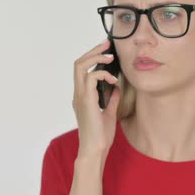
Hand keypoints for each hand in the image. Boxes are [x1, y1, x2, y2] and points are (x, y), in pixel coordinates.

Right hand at [72, 38, 120, 159]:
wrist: (95, 150)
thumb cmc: (101, 136)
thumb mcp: (109, 113)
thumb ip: (111, 100)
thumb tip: (116, 88)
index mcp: (82, 96)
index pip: (82, 70)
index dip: (92, 57)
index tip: (106, 50)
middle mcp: (78, 94)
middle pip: (79, 63)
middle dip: (93, 51)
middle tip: (107, 43)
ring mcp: (80, 96)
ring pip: (80, 66)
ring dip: (96, 57)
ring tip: (110, 56)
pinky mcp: (86, 100)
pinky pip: (91, 78)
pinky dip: (103, 74)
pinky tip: (114, 80)